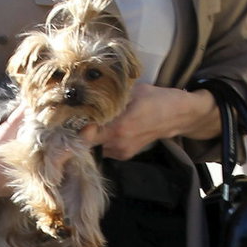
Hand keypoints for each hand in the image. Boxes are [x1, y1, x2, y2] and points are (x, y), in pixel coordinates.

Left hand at [82, 83, 214, 158]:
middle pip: (87, 143)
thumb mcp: (132, 91)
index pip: (85, 134)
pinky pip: (105, 150)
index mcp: (119, 126)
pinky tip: (105, 129)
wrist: (177, 116)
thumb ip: (110, 97)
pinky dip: (101, 141)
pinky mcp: (125, 155)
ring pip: (95, 147)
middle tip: (75, 119)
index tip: (69, 118)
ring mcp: (122, 151)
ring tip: (91, 123)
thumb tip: (87, 94)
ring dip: (90, 137)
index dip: (75, 127)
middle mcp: (118, 143)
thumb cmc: (156, 99)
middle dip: (80, 132)